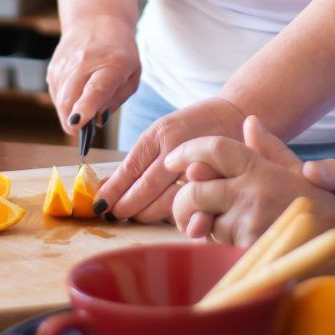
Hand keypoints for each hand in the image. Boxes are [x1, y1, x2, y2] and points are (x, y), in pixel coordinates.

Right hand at [47, 16, 139, 135]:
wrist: (96, 20)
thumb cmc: (119, 53)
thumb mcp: (131, 75)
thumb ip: (116, 100)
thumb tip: (97, 121)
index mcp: (113, 65)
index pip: (96, 89)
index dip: (86, 108)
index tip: (77, 123)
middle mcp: (85, 62)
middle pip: (69, 99)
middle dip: (73, 122)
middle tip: (84, 129)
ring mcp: (65, 64)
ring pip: (60, 101)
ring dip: (69, 112)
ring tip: (84, 102)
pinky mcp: (53, 67)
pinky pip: (56, 95)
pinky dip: (65, 102)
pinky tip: (76, 91)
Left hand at [92, 96, 246, 221]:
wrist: (233, 116)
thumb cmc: (191, 128)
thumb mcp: (161, 133)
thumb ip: (139, 159)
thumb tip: (106, 187)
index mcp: (161, 134)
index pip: (131, 169)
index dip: (113, 191)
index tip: (100, 205)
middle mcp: (180, 148)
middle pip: (147, 188)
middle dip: (127, 207)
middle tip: (115, 216)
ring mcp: (201, 165)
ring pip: (168, 201)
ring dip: (148, 214)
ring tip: (136, 218)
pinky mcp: (219, 180)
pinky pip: (193, 206)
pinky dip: (177, 217)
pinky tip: (165, 218)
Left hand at [168, 117, 334, 257]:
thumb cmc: (325, 208)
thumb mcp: (299, 172)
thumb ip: (270, 148)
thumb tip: (249, 122)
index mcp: (260, 169)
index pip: (215, 149)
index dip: (188, 151)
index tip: (172, 159)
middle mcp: (251, 193)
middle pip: (195, 189)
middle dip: (184, 199)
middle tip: (187, 206)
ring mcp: (248, 224)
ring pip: (206, 222)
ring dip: (207, 225)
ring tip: (225, 226)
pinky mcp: (248, 252)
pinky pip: (220, 247)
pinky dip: (222, 245)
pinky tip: (242, 243)